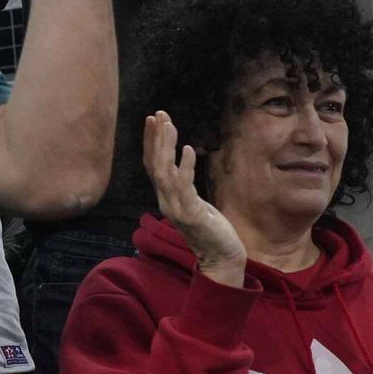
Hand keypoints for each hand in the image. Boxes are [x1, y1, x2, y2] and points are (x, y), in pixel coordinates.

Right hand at [142, 111, 245, 285]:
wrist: (221, 259)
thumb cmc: (211, 232)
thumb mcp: (195, 204)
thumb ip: (184, 188)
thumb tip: (179, 169)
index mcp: (166, 198)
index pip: (153, 165)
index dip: (151, 142)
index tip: (152, 120)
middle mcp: (166, 201)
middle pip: (155, 164)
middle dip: (156, 138)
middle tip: (159, 114)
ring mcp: (177, 208)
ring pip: (165, 172)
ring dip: (166, 147)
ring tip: (169, 125)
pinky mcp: (191, 214)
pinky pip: (185, 186)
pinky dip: (186, 166)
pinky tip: (189, 149)